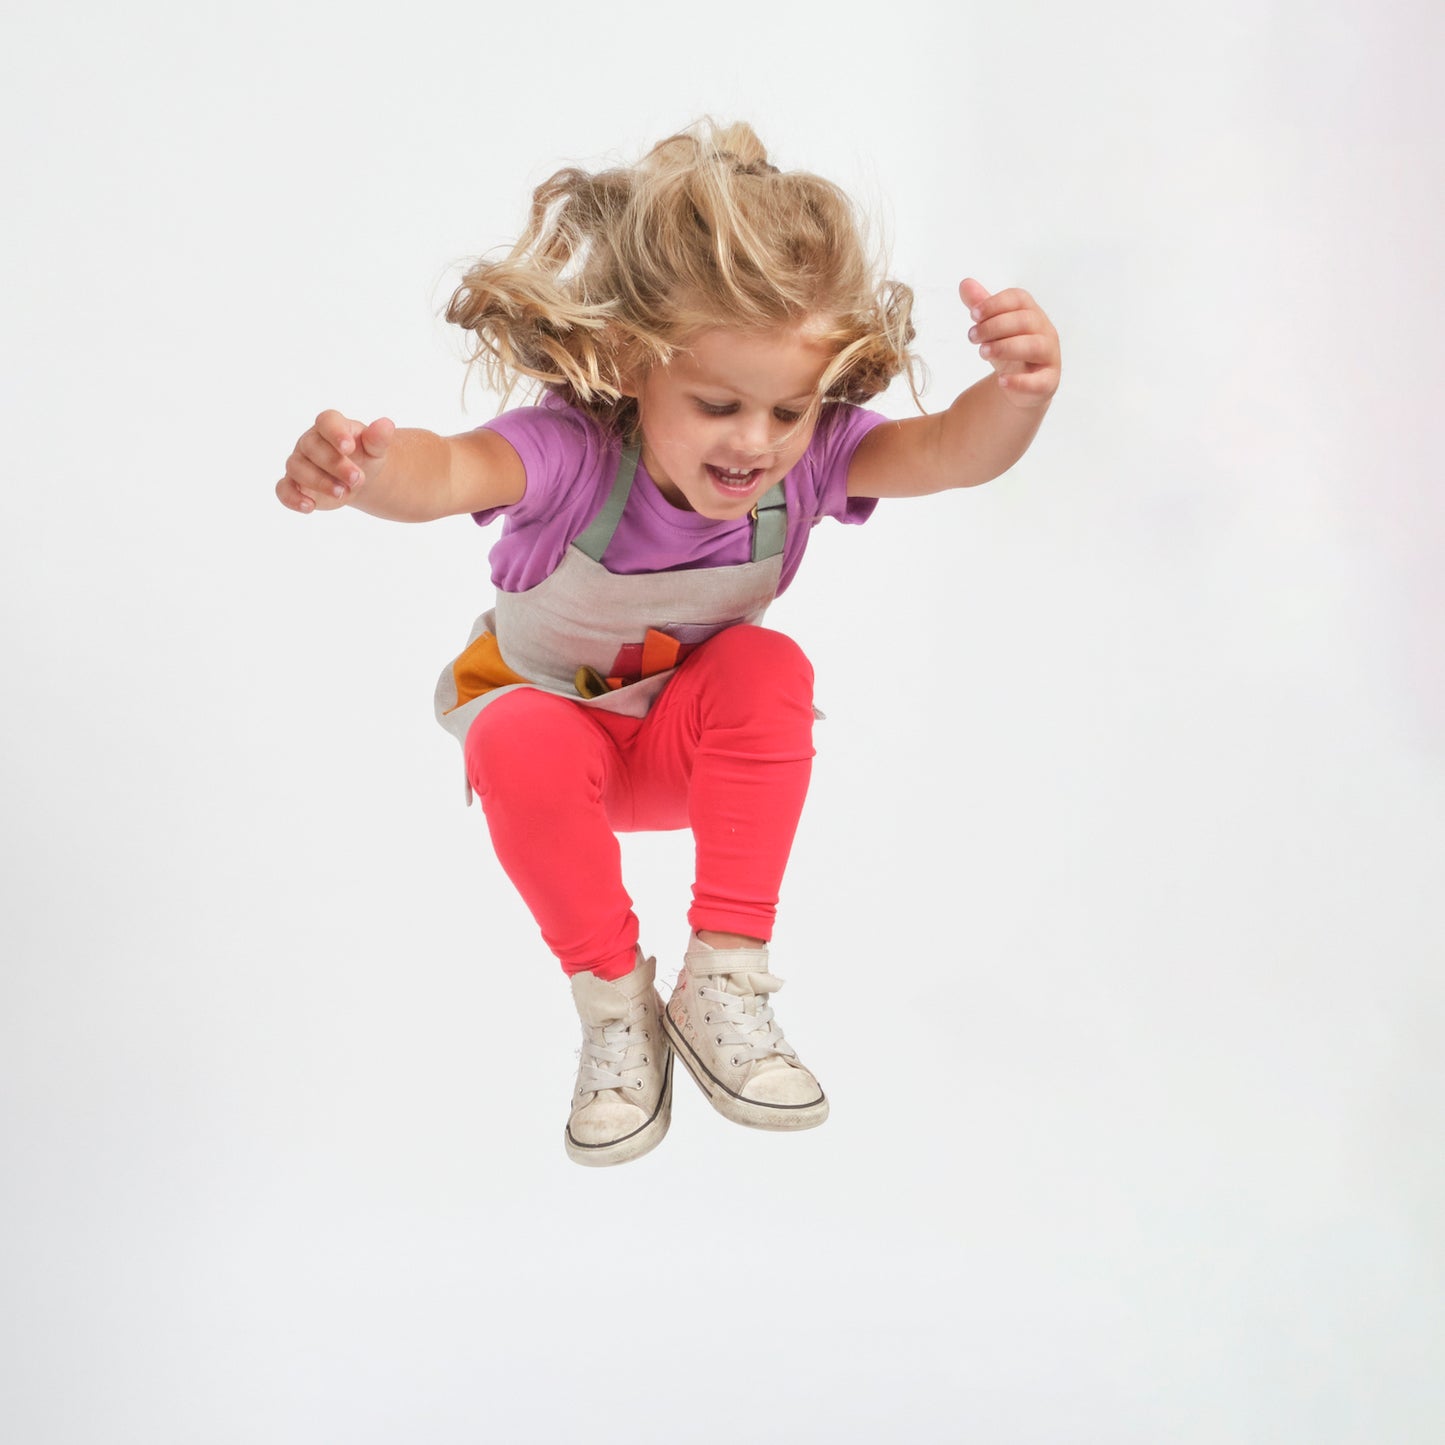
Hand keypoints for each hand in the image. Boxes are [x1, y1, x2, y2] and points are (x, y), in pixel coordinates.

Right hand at [276, 411, 395, 513]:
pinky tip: (309, 507)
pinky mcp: (294, 484)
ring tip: (343, 493)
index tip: (349, 448)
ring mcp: (300, 462)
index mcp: (330, 426)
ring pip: (296, 467)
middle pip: (312, 447)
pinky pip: (283, 489)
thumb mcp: (375, 448)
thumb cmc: (365, 455)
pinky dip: (292, 499)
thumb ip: (378, 438)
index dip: (335, 433)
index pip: (326, 421)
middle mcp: (310, 441)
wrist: (359, 476)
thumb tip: (387, 425)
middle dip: (335, 464)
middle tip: (358, 479)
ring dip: (319, 482)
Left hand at [960, 279, 1059, 409]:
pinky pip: (1039, 381)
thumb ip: (981, 307)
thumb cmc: (1009, 350)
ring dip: (1005, 347)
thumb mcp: (992, 328)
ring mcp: (1049, 356)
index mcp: (1032, 313)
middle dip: (994, 326)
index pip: (1019, 299)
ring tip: (982, 352)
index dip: (995, 304)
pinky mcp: (1048, 382)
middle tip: (972, 336)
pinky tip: (1001, 381)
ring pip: (1033, 346)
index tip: (973, 314)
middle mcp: (1045, 331)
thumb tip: (965, 283)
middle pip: (1024, 320)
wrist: (1021, 385)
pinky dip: (1020, 381)